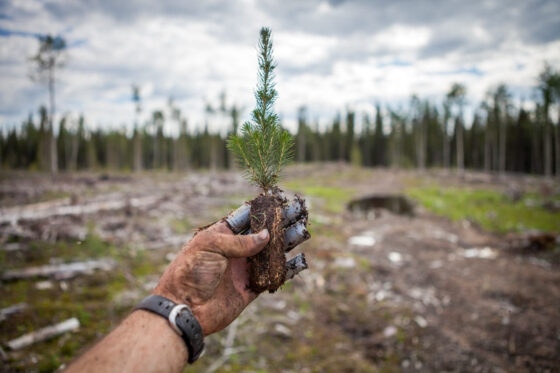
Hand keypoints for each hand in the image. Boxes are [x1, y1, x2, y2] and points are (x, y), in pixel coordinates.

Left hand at [153, 197, 308, 335]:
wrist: (185, 309)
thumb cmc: (190, 272)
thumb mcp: (211, 246)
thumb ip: (240, 241)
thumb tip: (266, 236)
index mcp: (222, 235)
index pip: (246, 218)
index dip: (262, 209)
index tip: (279, 200)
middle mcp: (235, 251)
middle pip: (263, 233)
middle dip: (280, 223)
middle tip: (298, 211)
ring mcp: (243, 269)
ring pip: (271, 253)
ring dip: (287, 242)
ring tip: (303, 231)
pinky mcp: (250, 289)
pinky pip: (273, 277)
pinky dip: (287, 269)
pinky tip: (301, 260)